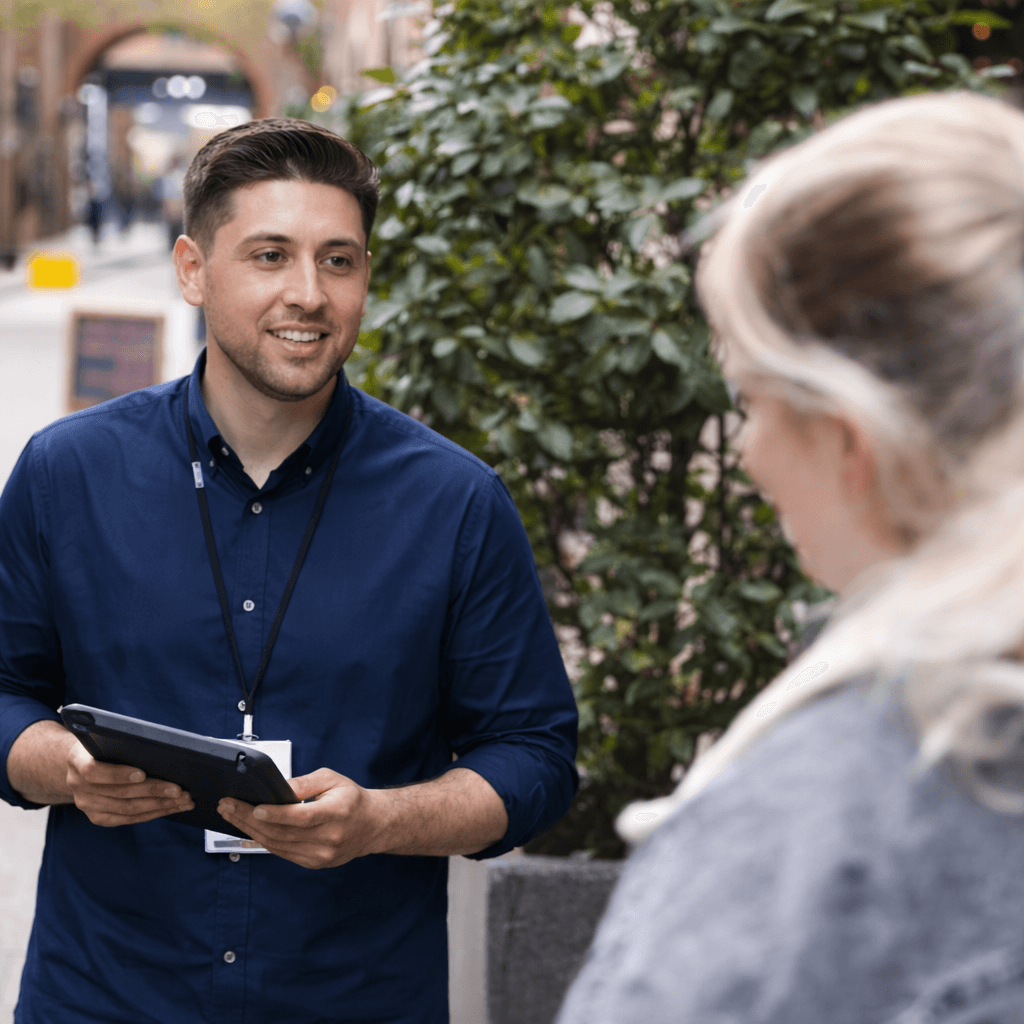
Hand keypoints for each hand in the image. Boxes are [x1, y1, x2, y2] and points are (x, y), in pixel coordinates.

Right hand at [66, 740, 193, 826]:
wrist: (80, 764)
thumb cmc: (103, 745)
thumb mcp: (106, 737)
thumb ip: (122, 741)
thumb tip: (160, 747)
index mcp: (77, 760)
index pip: (93, 771)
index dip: (118, 774)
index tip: (143, 774)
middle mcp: (77, 785)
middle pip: (119, 793)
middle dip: (153, 791)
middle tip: (179, 790)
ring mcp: (86, 804)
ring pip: (127, 809)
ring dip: (160, 805)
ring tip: (184, 801)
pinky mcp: (97, 817)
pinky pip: (127, 819)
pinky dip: (153, 813)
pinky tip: (172, 808)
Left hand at [217, 769, 383, 868]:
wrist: (372, 825)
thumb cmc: (352, 799)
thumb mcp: (332, 779)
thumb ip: (305, 782)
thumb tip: (278, 789)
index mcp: (337, 813)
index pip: (301, 817)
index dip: (275, 814)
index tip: (253, 807)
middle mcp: (329, 838)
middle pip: (282, 832)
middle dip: (249, 819)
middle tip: (228, 806)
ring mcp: (321, 855)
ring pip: (277, 845)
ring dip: (250, 831)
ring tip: (231, 816)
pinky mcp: (313, 863)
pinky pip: (282, 853)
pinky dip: (262, 842)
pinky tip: (247, 832)